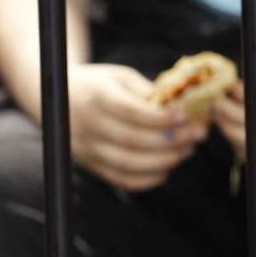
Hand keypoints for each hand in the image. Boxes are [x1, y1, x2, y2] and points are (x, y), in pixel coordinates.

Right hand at [68, 64, 205, 190]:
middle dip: (171, 140)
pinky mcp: (91, 164)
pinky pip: (121, 179)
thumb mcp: (118, 77)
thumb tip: (179, 103)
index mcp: (97, 98)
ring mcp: (88, 149)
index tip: (186, 116)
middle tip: (198, 134)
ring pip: (129, 163)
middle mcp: (89, 126)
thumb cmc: (96, 85)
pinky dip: (148, 179)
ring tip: (188, 150)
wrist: (57, 100)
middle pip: (133, 140)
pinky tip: (167, 169)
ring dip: (164, 160)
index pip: (130, 112)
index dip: (160, 118)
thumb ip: (146, 91)